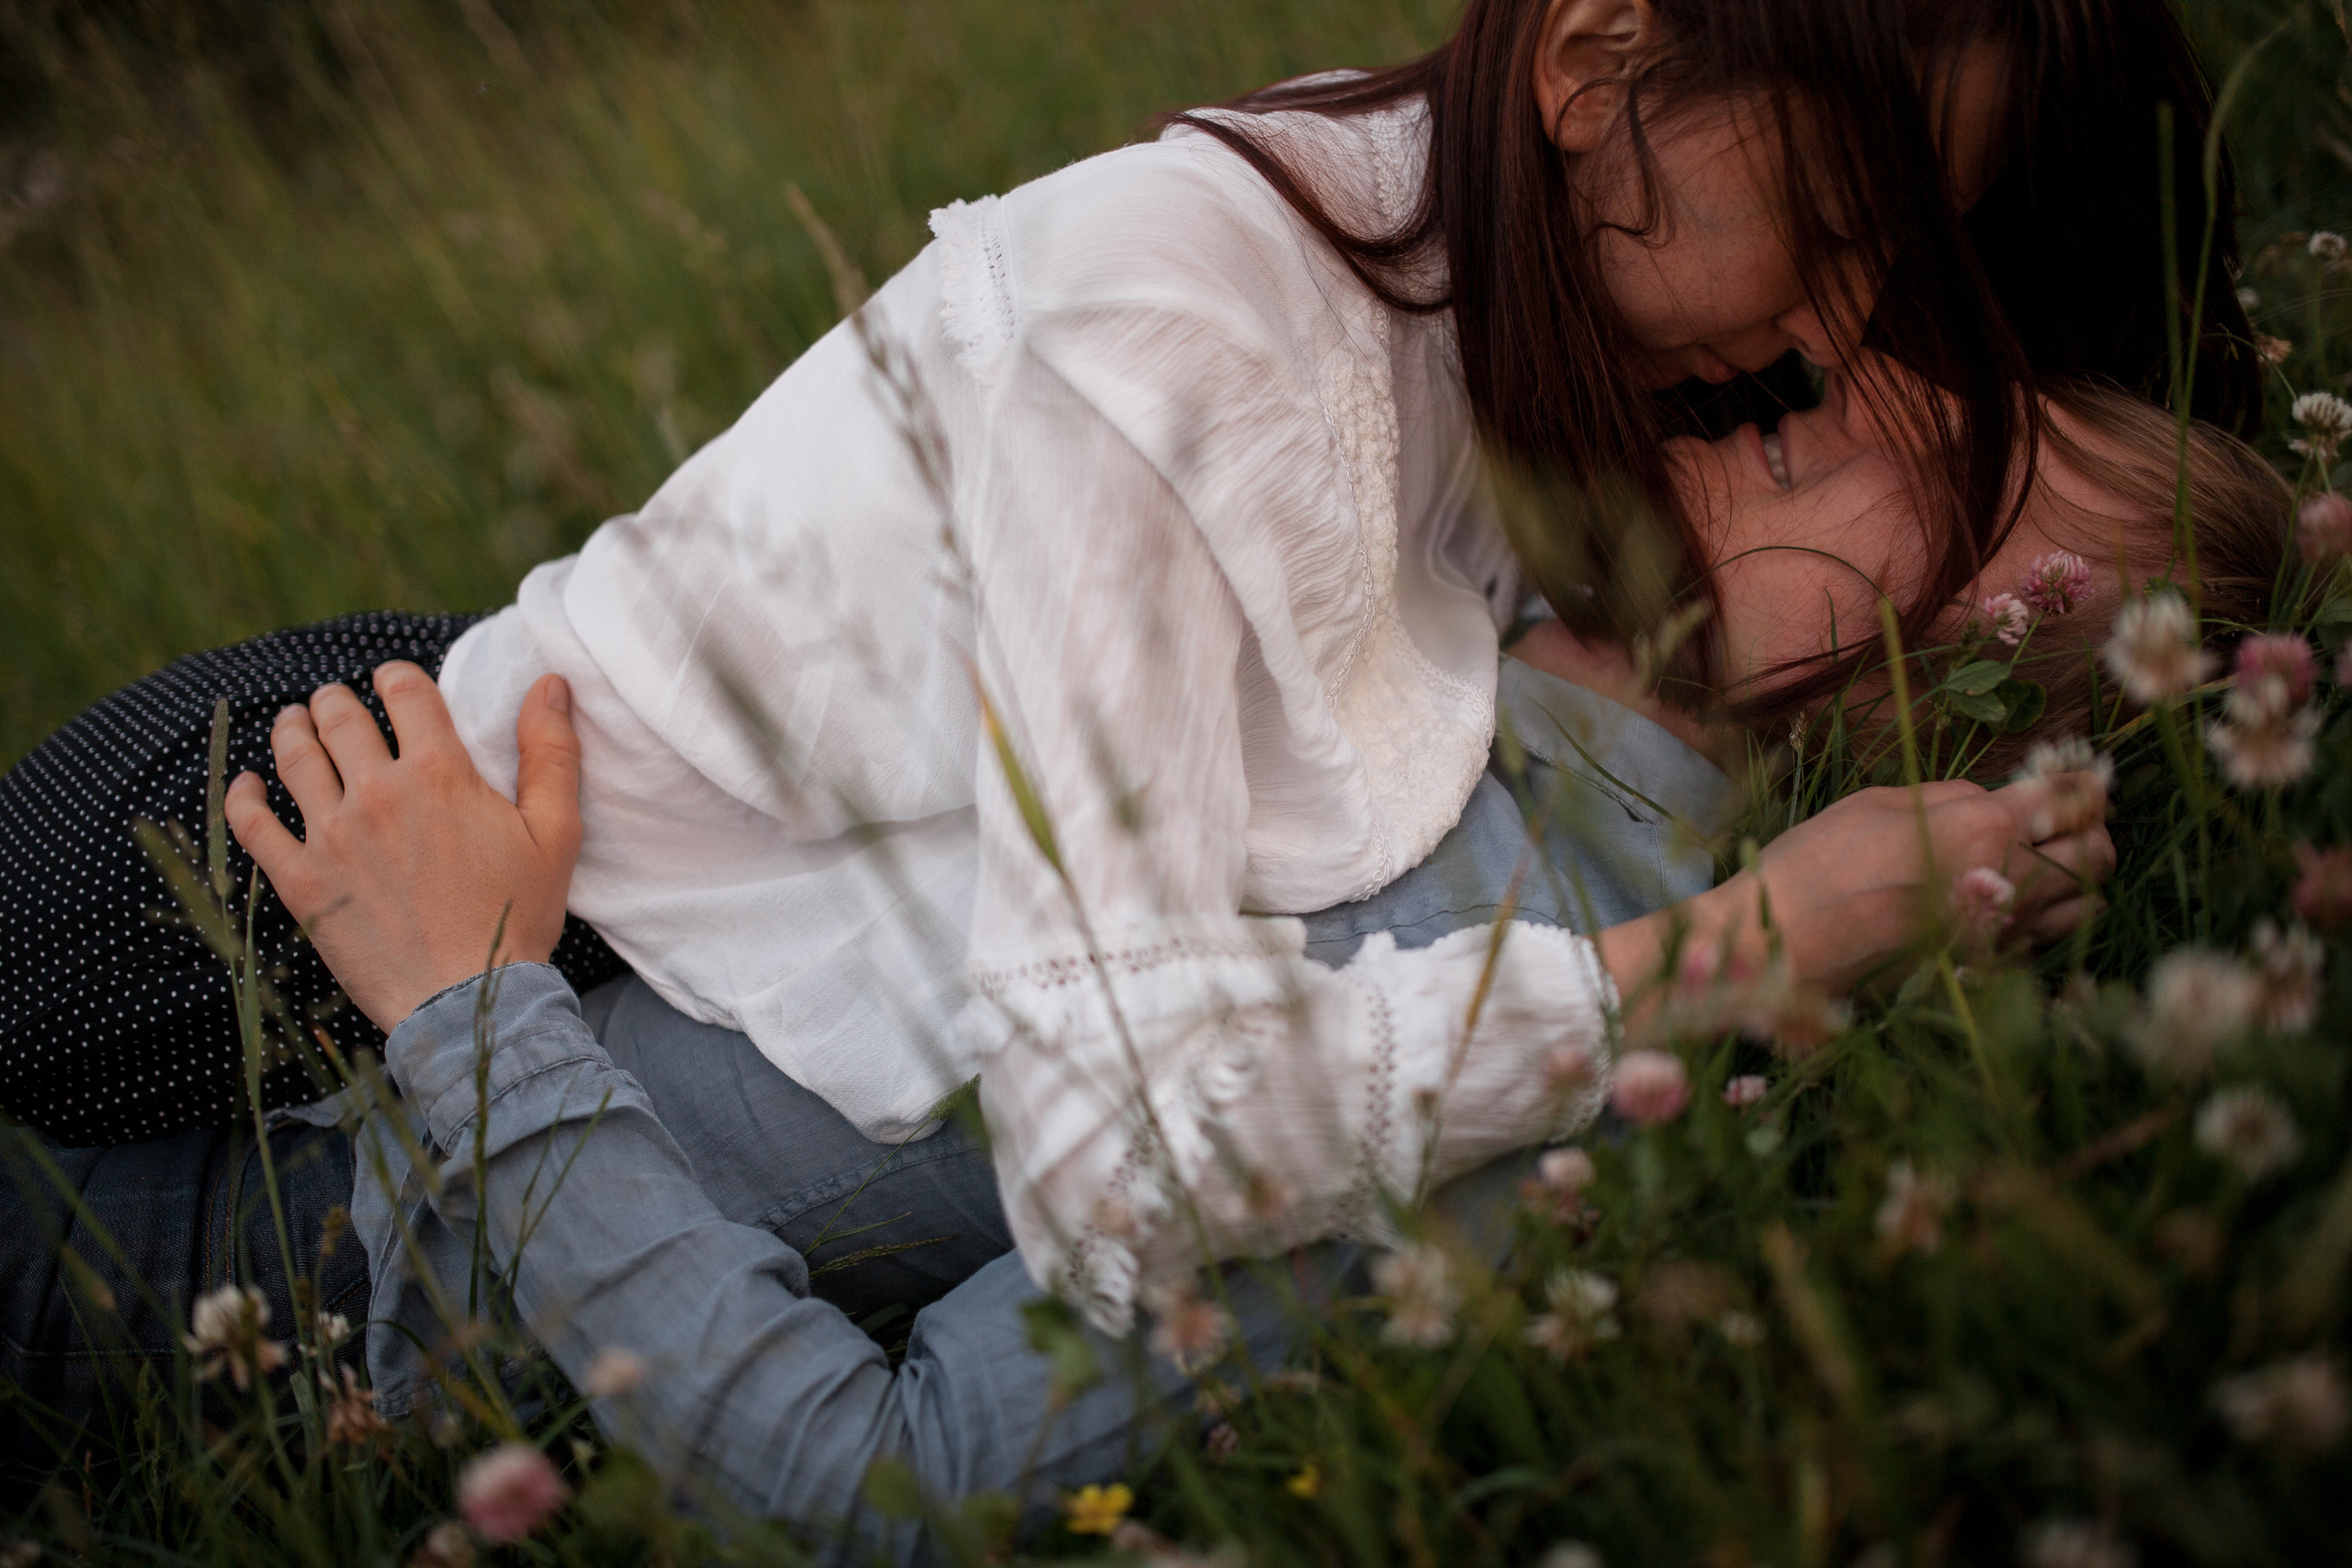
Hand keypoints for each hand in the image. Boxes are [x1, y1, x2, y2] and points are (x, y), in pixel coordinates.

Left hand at [225, 662, 582, 1031]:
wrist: (468, 999)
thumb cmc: (518, 916)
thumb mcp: (556, 832)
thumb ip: (551, 752)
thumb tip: (549, 683)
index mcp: (439, 772)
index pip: (405, 692)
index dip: (397, 676)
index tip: (393, 681)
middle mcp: (377, 792)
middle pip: (340, 717)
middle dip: (336, 699)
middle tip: (334, 700)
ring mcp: (331, 836)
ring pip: (294, 757)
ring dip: (292, 728)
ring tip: (293, 720)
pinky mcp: (301, 880)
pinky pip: (253, 824)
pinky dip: (244, 795)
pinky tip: (247, 783)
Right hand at [1598, 771, 2113, 1002]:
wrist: (1780, 945)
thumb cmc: (1816, 863)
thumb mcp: (1879, 804)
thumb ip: (1951, 797)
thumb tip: (1994, 800)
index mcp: (1983, 826)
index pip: (2073, 798)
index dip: (2083, 786)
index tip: (2079, 783)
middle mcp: (2009, 881)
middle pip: (2098, 853)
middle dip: (2089, 833)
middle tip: (2059, 826)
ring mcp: (2003, 934)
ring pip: (2087, 904)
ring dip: (2076, 880)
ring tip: (2042, 867)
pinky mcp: (1989, 972)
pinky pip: (2047, 940)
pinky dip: (2044, 920)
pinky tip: (2009, 907)